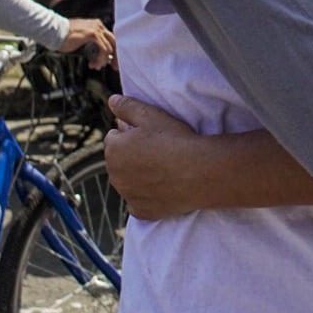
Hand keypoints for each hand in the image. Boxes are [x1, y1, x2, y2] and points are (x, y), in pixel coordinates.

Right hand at [60, 18, 115, 69]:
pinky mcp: (92, 35)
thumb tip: (100, 56)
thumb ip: (92, 45)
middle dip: (115, 56)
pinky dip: (100, 59)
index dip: (114, 51)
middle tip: (115, 67)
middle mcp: (99, 26)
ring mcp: (96, 29)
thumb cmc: (64, 37)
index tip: (113, 62)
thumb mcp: (81, 40)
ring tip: (96, 66)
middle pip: (114, 42)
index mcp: (96, 25)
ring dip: (103, 60)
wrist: (53, 32)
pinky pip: (103, 49)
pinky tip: (93, 64)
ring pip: (109, 48)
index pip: (111, 39)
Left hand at [105, 95, 198, 218]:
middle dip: (131, 155)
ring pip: (127, 182)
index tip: (150, 135)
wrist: (199, 171)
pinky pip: (137, 203)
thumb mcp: (151, 114)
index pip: (114, 137)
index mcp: (113, 149)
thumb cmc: (175, 139)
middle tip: (157, 151)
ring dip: (137, 175)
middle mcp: (114, 175)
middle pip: (118, 161)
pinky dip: (145, 197)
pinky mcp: (141, 212)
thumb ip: (127, 106)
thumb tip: (112, 100)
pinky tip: (161, 188)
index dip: (131, 134)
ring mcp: (127, 195)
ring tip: (161, 168)